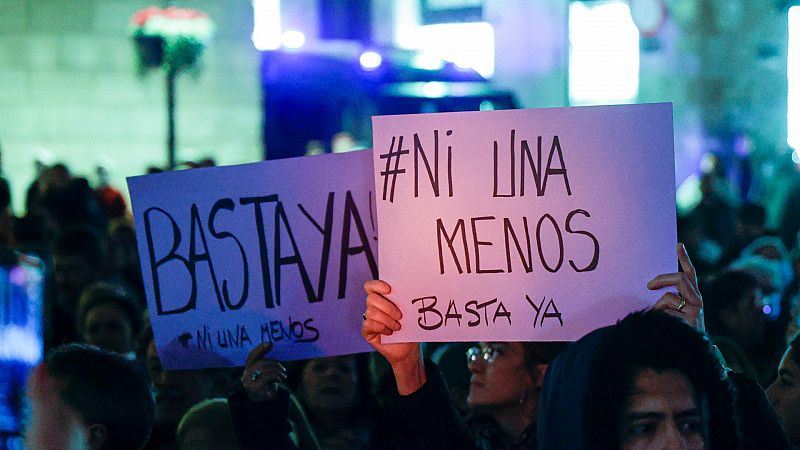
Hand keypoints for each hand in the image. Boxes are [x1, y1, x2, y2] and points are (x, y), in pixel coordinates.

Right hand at [240, 342, 285, 401]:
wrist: (265, 405)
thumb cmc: (266, 386)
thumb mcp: (264, 374)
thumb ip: (265, 363)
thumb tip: (270, 345)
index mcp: (248, 370)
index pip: (251, 356)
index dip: (260, 349)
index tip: (270, 343)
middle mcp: (246, 375)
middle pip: (260, 362)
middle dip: (274, 363)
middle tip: (283, 368)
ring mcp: (249, 382)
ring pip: (265, 369)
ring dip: (277, 371)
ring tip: (283, 375)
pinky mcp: (255, 388)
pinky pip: (267, 377)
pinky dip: (276, 377)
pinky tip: (280, 380)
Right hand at [361, 279, 424, 393]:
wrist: (408, 348)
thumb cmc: (409, 326)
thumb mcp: (408, 311)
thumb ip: (403, 300)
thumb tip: (408, 289)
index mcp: (381, 297)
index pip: (370, 286)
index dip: (377, 285)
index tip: (389, 289)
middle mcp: (372, 306)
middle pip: (371, 298)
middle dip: (388, 307)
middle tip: (400, 316)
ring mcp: (368, 318)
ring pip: (371, 312)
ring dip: (387, 320)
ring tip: (398, 327)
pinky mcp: (366, 331)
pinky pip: (369, 324)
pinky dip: (381, 328)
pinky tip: (390, 333)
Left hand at [648, 243, 704, 332]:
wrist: (694, 352)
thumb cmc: (680, 330)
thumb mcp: (673, 311)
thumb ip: (668, 299)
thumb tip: (651, 287)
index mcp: (693, 296)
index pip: (690, 274)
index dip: (685, 258)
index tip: (679, 245)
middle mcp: (698, 300)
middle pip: (680, 278)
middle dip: (662, 279)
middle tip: (648, 286)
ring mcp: (696, 310)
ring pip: (669, 297)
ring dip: (659, 307)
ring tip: (660, 319)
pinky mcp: (690, 320)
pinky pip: (666, 314)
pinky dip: (661, 320)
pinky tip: (667, 329)